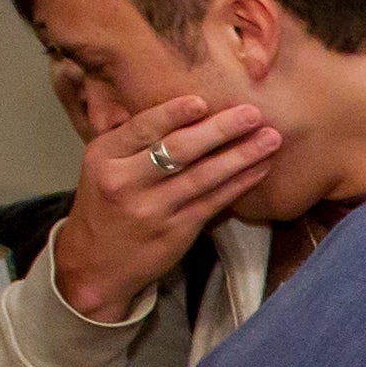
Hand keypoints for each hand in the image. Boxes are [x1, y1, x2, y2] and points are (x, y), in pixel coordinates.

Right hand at [51, 93, 276, 318]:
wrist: (95, 265)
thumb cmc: (105, 206)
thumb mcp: (101, 166)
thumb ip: (132, 140)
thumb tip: (181, 104)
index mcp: (103, 156)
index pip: (142, 128)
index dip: (173, 114)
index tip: (203, 101)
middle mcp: (125, 182)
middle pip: (178, 150)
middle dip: (220, 130)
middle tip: (252, 113)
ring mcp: (152, 209)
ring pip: (203, 177)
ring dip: (241, 155)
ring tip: (270, 138)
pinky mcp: (176, 231)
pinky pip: (214, 202)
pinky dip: (240, 182)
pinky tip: (260, 167)